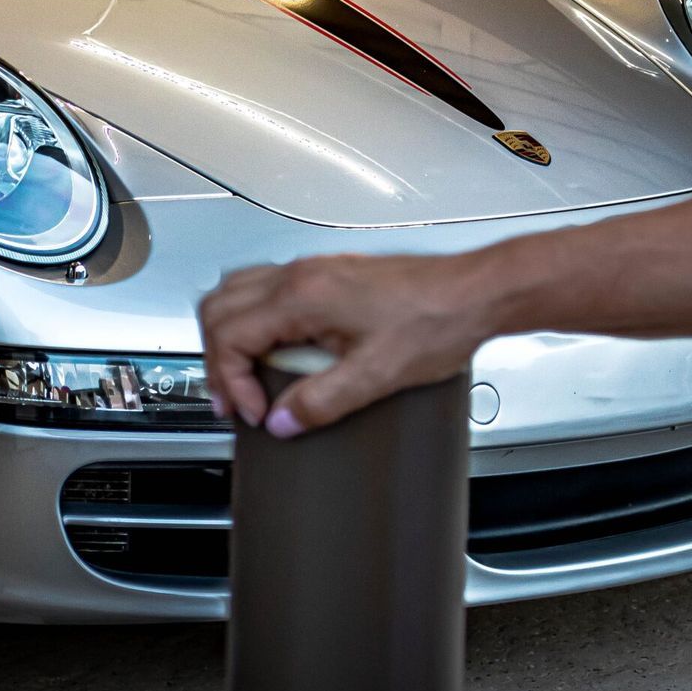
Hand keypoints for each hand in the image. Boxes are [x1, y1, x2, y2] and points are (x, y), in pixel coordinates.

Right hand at [199, 252, 493, 437]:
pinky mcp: (327, 273)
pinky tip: (281, 347)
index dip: (232, 381)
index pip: (230, 335)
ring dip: (231, 335)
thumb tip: (283, 420)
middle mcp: (300, 275)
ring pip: (236, 291)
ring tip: (246, 374)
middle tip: (235, 399)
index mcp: (302, 296)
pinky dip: (255, 320)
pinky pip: (265, 288)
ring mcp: (312, 270)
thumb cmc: (436, 320)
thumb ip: (321, 401)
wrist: (473, 292)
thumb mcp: (376, 375)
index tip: (256, 411)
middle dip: (217, 359)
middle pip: (219, 308)